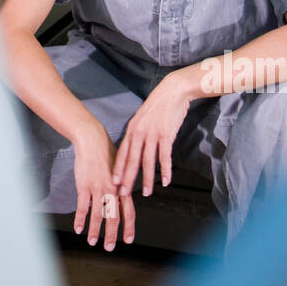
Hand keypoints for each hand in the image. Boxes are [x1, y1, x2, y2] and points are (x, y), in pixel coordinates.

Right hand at [72, 121, 134, 250]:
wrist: (92, 140)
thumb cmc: (106, 152)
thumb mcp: (119, 168)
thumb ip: (120, 185)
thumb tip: (121, 196)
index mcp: (122, 187)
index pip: (128, 211)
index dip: (128, 227)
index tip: (128, 239)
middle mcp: (112, 190)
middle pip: (114, 217)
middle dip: (112, 235)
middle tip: (109, 248)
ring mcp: (98, 188)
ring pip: (98, 215)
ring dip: (95, 231)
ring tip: (92, 242)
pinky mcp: (84, 186)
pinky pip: (82, 207)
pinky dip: (80, 219)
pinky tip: (78, 228)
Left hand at [112, 74, 189, 197]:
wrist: (172, 91)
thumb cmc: (158, 106)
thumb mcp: (142, 118)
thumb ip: (137, 133)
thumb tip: (133, 149)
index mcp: (131, 129)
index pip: (122, 153)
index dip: (117, 169)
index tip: (113, 183)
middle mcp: (139, 132)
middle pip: (131, 160)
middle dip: (127, 179)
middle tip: (124, 194)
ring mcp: (152, 134)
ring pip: (147, 161)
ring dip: (147, 179)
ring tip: (147, 192)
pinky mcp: (166, 134)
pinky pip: (164, 156)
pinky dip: (166, 170)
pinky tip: (167, 181)